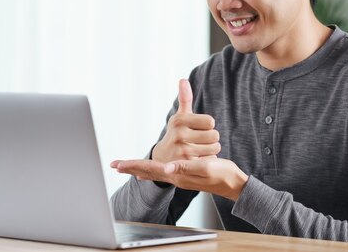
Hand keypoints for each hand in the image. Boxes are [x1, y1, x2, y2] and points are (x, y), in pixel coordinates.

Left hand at [110, 157, 248, 200]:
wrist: (233, 184)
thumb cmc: (222, 175)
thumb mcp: (205, 168)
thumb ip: (186, 167)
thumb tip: (166, 168)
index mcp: (177, 175)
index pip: (150, 169)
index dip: (133, 165)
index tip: (117, 164)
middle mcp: (175, 177)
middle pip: (148, 172)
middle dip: (131, 167)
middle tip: (114, 164)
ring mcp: (179, 177)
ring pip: (154, 172)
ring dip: (139, 168)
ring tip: (126, 166)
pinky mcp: (184, 175)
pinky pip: (162, 173)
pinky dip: (151, 171)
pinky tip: (148, 173)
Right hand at [151, 79, 219, 162]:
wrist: (163, 159)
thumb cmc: (176, 134)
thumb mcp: (179, 117)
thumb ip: (184, 99)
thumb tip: (183, 80)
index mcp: (179, 120)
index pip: (210, 121)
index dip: (208, 125)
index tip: (200, 128)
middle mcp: (179, 135)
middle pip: (214, 135)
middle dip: (211, 138)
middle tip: (202, 140)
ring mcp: (183, 151)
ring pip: (215, 148)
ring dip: (211, 149)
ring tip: (201, 149)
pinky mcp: (188, 165)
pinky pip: (210, 160)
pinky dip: (208, 159)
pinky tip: (199, 159)